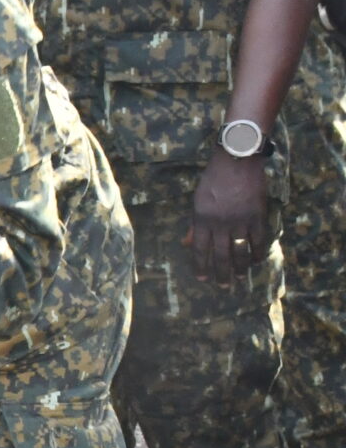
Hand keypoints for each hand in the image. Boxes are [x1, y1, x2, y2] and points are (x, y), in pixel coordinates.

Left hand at [187, 150, 269, 285]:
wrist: (236, 161)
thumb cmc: (213, 180)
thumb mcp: (197, 201)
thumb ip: (195, 224)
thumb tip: (188, 244)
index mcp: (202, 220)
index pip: (200, 250)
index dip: (201, 266)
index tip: (202, 278)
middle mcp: (220, 224)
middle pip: (220, 255)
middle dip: (222, 273)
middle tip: (224, 287)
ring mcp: (240, 221)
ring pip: (240, 251)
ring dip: (241, 268)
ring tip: (240, 279)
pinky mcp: (257, 216)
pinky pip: (258, 239)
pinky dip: (258, 252)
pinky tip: (257, 261)